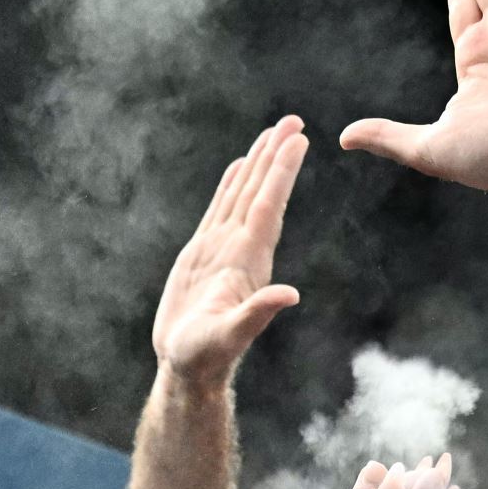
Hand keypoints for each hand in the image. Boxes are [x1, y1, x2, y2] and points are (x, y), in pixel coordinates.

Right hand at [152, 116, 308, 388]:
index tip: (298, 141)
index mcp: (249, 262)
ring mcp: (223, 250)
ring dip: (258, 164)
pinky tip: (239, 167)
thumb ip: (257, 314)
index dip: (281, 173)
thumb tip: (290, 295)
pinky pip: (220, 210)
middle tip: (294, 119)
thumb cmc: (206, 356)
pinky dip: (230, 185)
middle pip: (260, 193)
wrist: (189, 368)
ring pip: (242, 196)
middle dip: (276, 156)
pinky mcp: (203, 254)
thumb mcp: (231, 336)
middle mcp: (240, 250)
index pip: (267, 207)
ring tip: (271, 132)